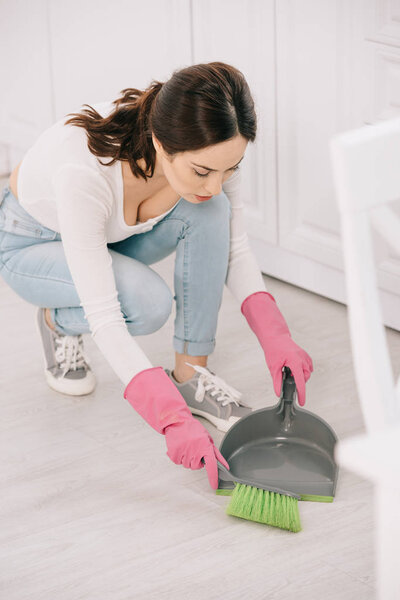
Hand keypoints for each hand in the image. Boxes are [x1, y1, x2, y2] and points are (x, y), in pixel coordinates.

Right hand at [165, 419, 229, 488]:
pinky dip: (178, 457)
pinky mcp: (174, 453)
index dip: (213, 477)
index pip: (212, 465)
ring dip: (187, 458)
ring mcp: (184, 452)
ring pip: (187, 465)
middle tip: (194, 449)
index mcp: (205, 446)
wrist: (178, 421)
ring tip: (186, 446)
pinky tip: (180, 447)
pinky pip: (178, 462)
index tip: (214, 486)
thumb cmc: (193, 429)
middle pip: (196, 467)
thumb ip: (216, 454)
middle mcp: (195, 451)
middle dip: (196, 460)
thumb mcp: (208, 439)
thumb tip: (224, 466)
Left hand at [241, 291, 312, 405]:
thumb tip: (278, 392)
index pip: (300, 382)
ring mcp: (305, 356)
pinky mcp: (305, 355)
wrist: (275, 337)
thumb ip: (277, 381)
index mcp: (295, 362)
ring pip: (307, 372)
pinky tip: (294, 368)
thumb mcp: (273, 367)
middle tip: (287, 378)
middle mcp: (303, 359)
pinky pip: (308, 366)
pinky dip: (303, 370)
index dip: (301, 394)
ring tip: (289, 371)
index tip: (302, 402)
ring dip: (300, 375)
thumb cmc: (274, 349)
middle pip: (305, 378)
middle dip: (298, 382)